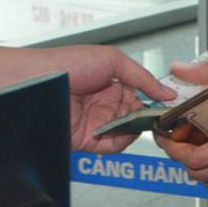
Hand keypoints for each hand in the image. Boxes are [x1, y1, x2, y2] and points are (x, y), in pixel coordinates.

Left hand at [47, 45, 171, 151]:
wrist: (38, 82)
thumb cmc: (67, 63)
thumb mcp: (112, 60)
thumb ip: (142, 77)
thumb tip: (166, 91)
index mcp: (112, 83)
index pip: (142, 97)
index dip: (156, 101)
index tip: (170, 105)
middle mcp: (105, 103)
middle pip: (137, 117)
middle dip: (148, 118)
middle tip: (159, 118)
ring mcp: (97, 122)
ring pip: (127, 134)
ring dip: (135, 130)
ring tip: (137, 123)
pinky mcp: (86, 139)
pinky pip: (111, 146)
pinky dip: (119, 142)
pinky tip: (120, 131)